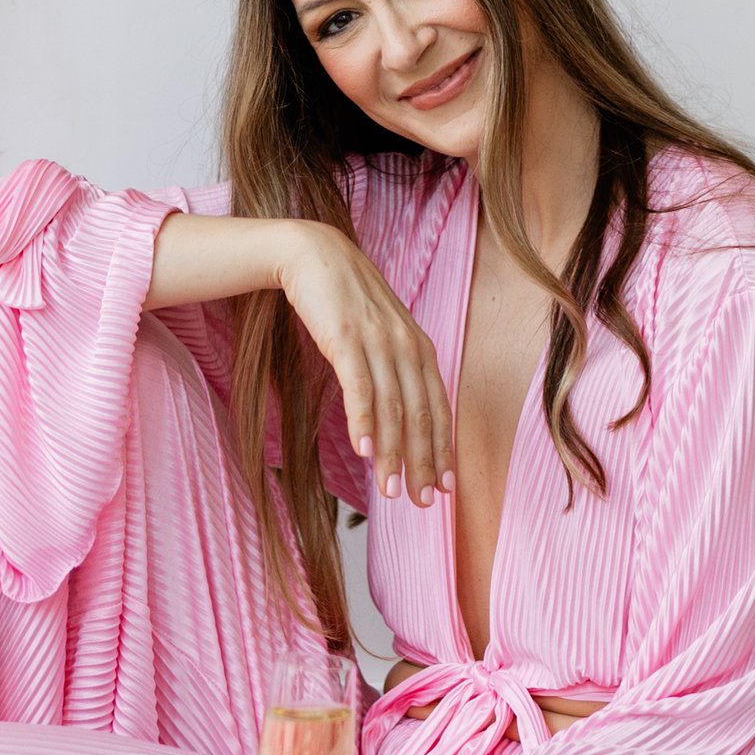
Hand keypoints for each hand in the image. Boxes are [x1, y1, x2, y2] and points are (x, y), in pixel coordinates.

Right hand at [274, 222, 453, 506]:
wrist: (312, 254)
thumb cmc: (344, 298)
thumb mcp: (378, 332)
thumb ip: (392, 367)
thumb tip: (398, 415)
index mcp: (417, 344)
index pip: (436, 405)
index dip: (441, 448)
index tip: (443, 486)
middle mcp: (405, 343)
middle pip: (419, 412)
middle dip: (421, 461)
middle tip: (420, 501)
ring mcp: (376, 339)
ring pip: (391, 406)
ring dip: (392, 452)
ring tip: (389, 490)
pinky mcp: (345, 335)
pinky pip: (359, 385)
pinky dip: (364, 420)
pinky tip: (365, 450)